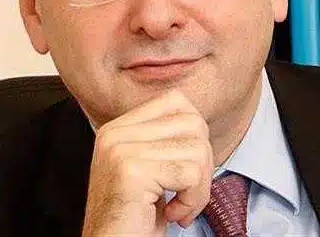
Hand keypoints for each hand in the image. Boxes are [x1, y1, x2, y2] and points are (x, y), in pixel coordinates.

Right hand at [81, 90, 213, 236]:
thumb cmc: (135, 219)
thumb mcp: (149, 169)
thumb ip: (165, 140)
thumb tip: (198, 119)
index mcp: (118, 128)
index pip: (176, 101)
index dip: (195, 135)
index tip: (186, 168)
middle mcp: (115, 134)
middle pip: (193, 123)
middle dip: (203, 163)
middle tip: (187, 194)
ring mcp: (121, 150)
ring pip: (197, 149)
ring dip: (199, 188)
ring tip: (179, 208)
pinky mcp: (132, 171)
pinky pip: (190, 174)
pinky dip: (192, 200)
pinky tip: (173, 215)